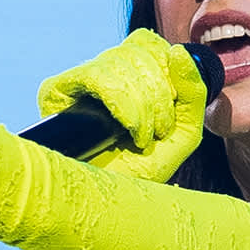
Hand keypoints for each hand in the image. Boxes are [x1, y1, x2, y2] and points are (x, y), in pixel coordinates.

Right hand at [37, 28, 206, 183]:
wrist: (110, 206)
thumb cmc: (142, 175)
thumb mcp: (183, 133)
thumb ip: (193, 93)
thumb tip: (178, 52)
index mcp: (129, 77)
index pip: (148, 43)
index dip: (167, 69)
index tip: (171, 108)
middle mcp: (101, 73)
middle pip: (139, 52)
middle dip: (159, 96)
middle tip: (156, 132)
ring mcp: (78, 82)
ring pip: (122, 63)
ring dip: (143, 107)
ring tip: (141, 138)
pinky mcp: (56, 91)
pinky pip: (99, 76)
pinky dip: (124, 106)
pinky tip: (126, 129)